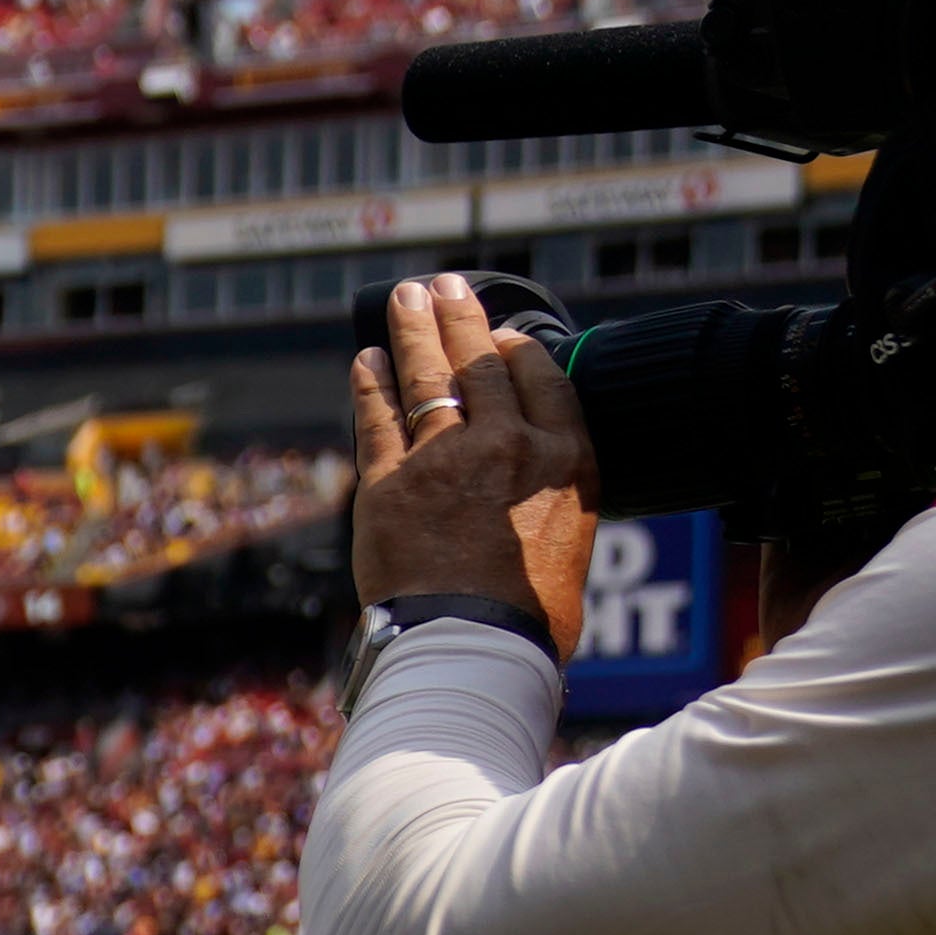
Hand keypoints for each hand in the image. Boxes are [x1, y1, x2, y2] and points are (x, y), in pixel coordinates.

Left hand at [348, 273, 598, 649]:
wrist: (470, 648)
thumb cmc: (527, 615)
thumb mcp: (571, 539)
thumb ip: (550, 490)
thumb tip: (532, 474)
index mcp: (566, 460)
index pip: (541, 377)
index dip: (515, 348)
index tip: (500, 332)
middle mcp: (510, 446)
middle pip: (481, 365)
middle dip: (459, 318)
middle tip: (443, 285)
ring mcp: (446, 459)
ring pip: (427, 378)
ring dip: (413, 331)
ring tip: (405, 298)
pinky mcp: (389, 484)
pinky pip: (378, 419)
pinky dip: (369, 384)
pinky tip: (364, 359)